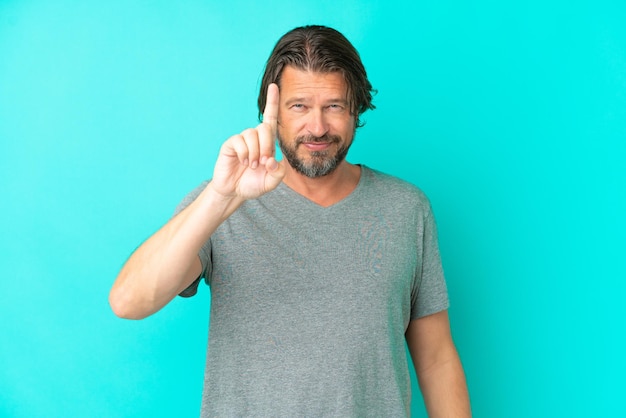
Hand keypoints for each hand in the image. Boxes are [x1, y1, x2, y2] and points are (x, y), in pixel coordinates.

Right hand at [210, 83, 284, 200]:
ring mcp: (242, 140)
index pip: (271, 119)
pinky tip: (242, 162)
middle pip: (264, 128)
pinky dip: (244, 154)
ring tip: (251, 166)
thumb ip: (278, 171)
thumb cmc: (254, 184)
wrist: (235, 192)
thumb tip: (270, 159)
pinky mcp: (230, 144)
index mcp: (267, 142)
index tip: (273, 86)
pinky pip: (240, 141)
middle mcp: (255, 137)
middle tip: (263, 163)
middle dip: (267, 146)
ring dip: (254, 153)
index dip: (272, 102)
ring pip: (252, 134)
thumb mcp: (272, 181)